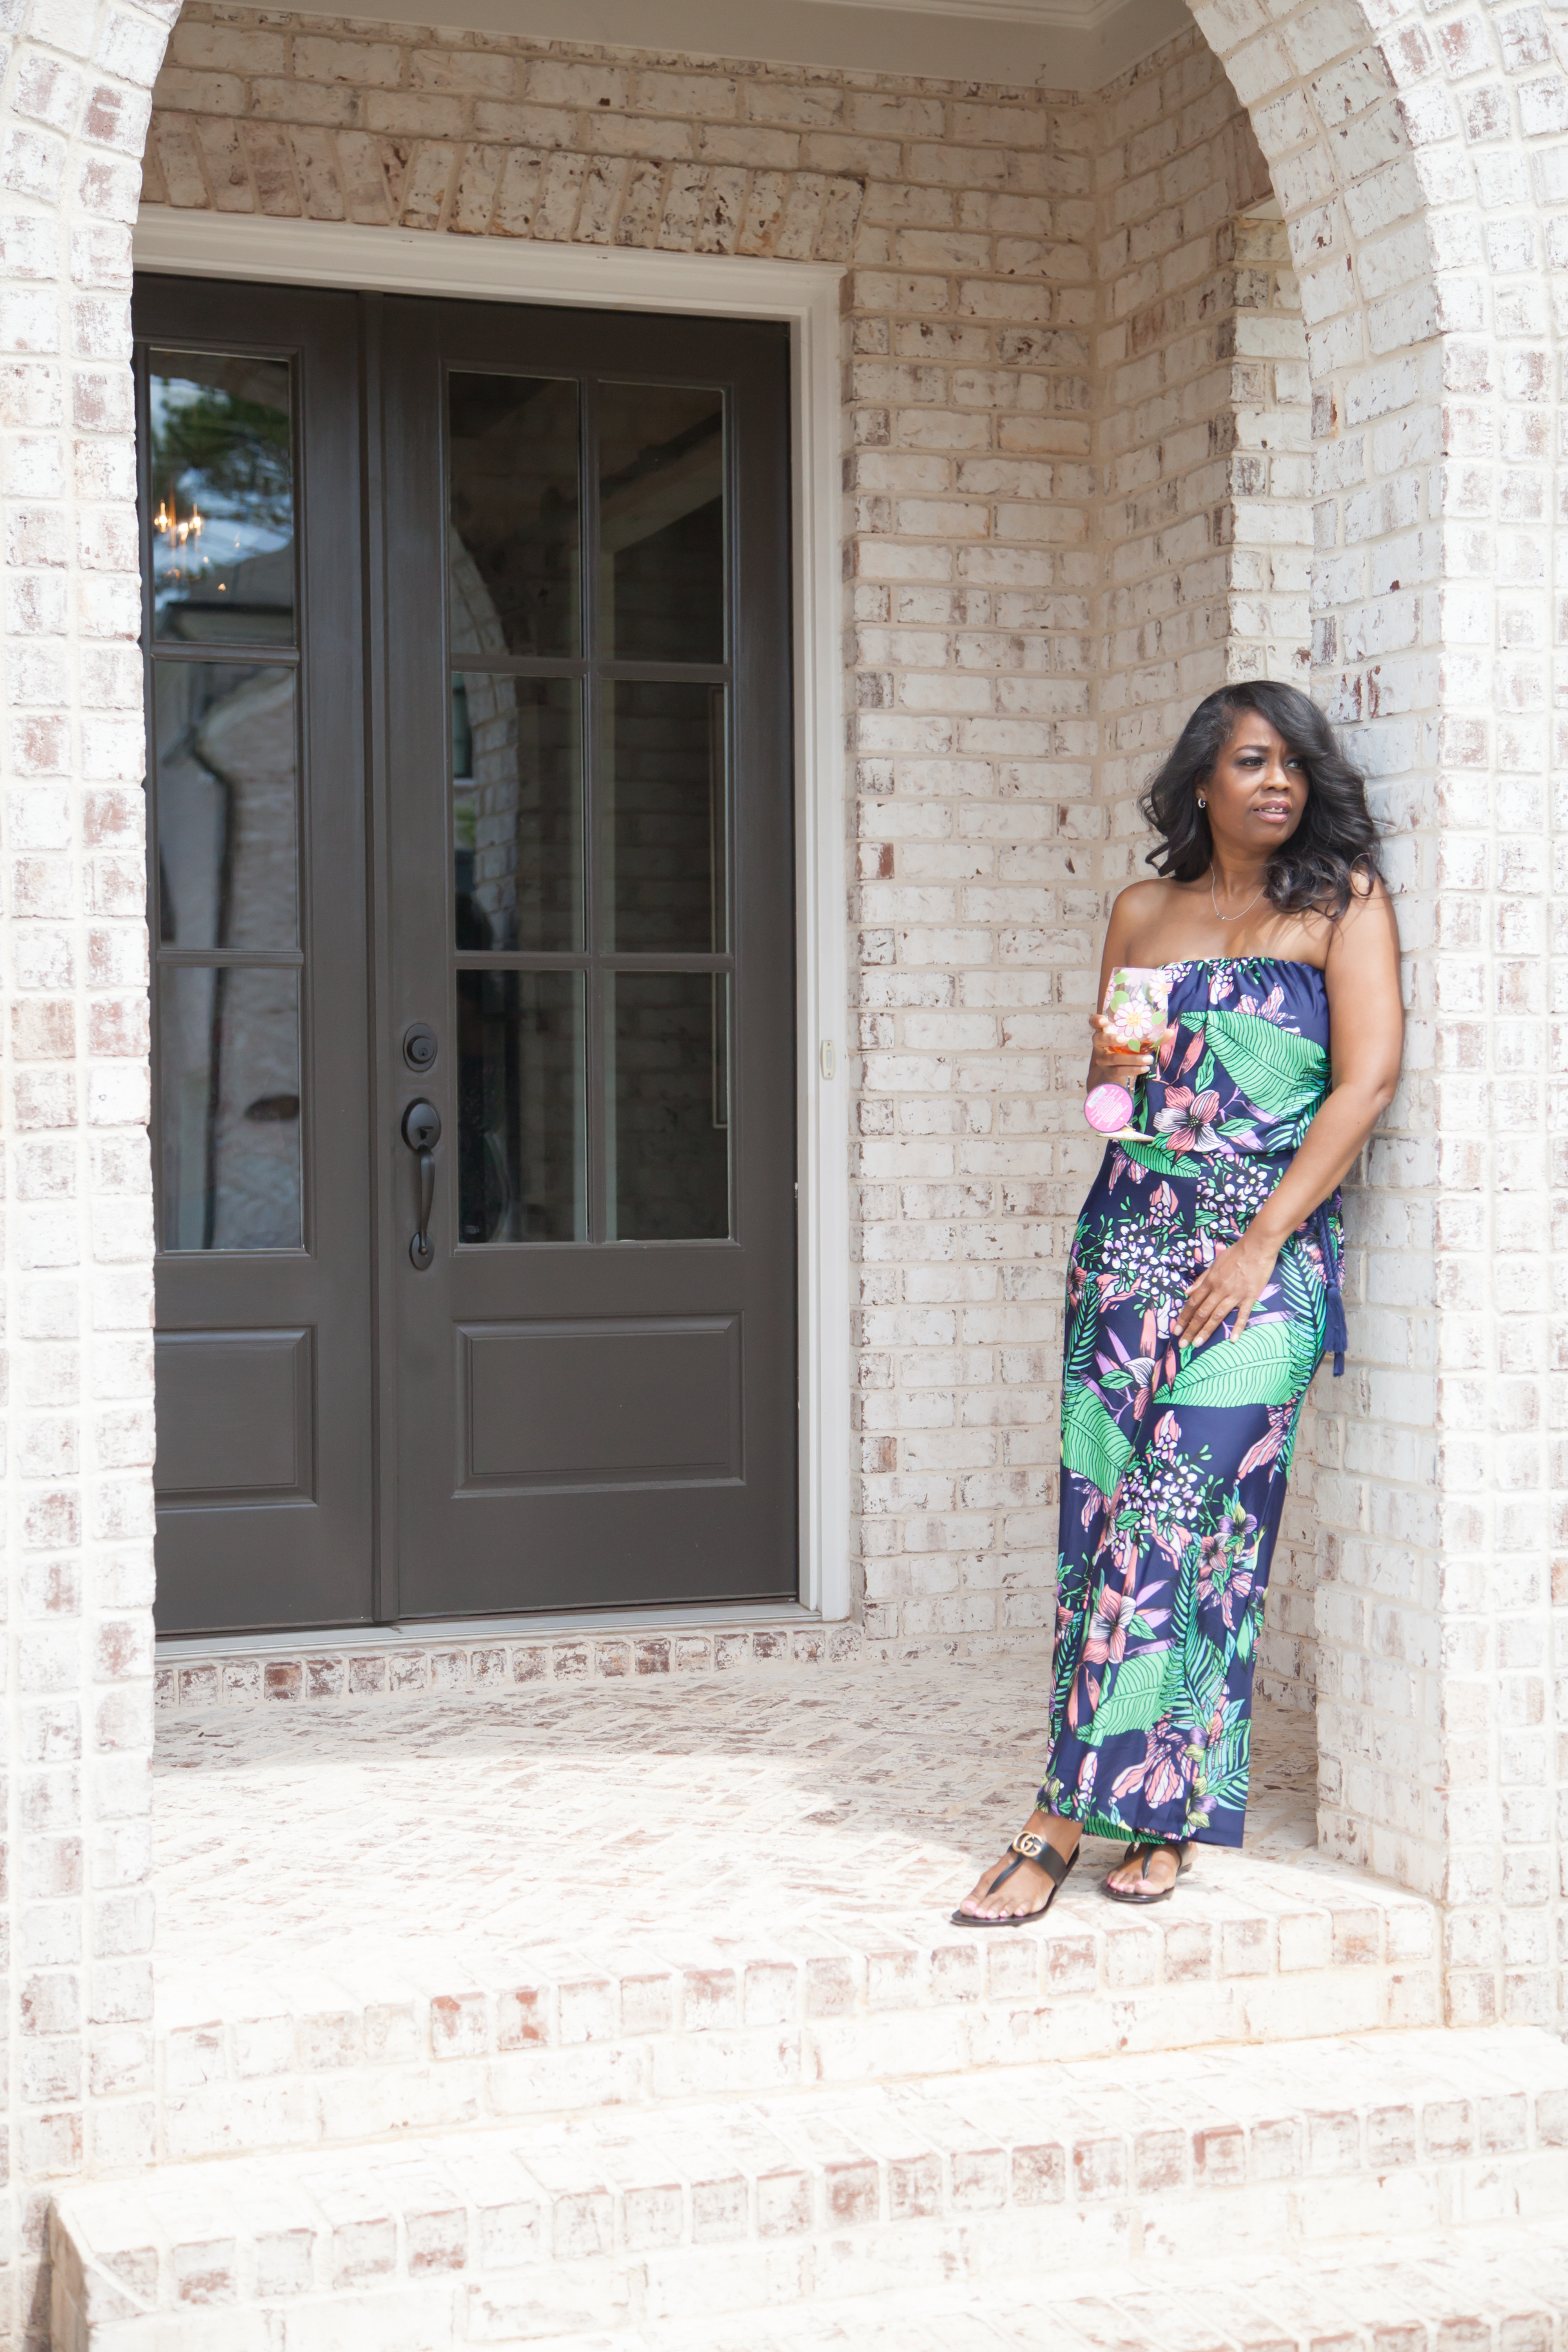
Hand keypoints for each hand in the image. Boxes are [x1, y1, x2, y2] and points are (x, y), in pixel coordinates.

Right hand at [1087, 1013, 1176, 1091]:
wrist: (1108, 1075)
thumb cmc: (1123, 1051)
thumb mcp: (1132, 1042)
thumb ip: (1149, 1037)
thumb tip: (1170, 1032)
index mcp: (1105, 1032)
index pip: (1094, 1023)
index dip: (1096, 1020)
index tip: (1103, 1021)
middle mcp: (1100, 1045)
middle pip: (1098, 1039)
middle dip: (1110, 1038)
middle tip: (1125, 1040)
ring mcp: (1102, 1060)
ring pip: (1113, 1058)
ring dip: (1132, 1058)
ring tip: (1149, 1059)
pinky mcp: (1108, 1072)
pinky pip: (1119, 1070)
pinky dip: (1133, 1069)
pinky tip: (1145, 1068)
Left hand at [1176, 1225, 1280, 1349]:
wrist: (1257, 1246)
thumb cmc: (1235, 1253)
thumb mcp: (1214, 1263)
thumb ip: (1201, 1279)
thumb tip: (1187, 1292)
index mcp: (1210, 1281)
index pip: (1193, 1303)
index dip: (1183, 1318)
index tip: (1176, 1330)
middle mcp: (1219, 1290)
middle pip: (1202, 1313)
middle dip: (1190, 1329)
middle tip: (1182, 1344)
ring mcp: (1235, 1294)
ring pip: (1217, 1316)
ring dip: (1206, 1331)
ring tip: (1197, 1344)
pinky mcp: (1250, 1296)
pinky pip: (1243, 1314)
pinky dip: (1238, 1327)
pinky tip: (1233, 1339)